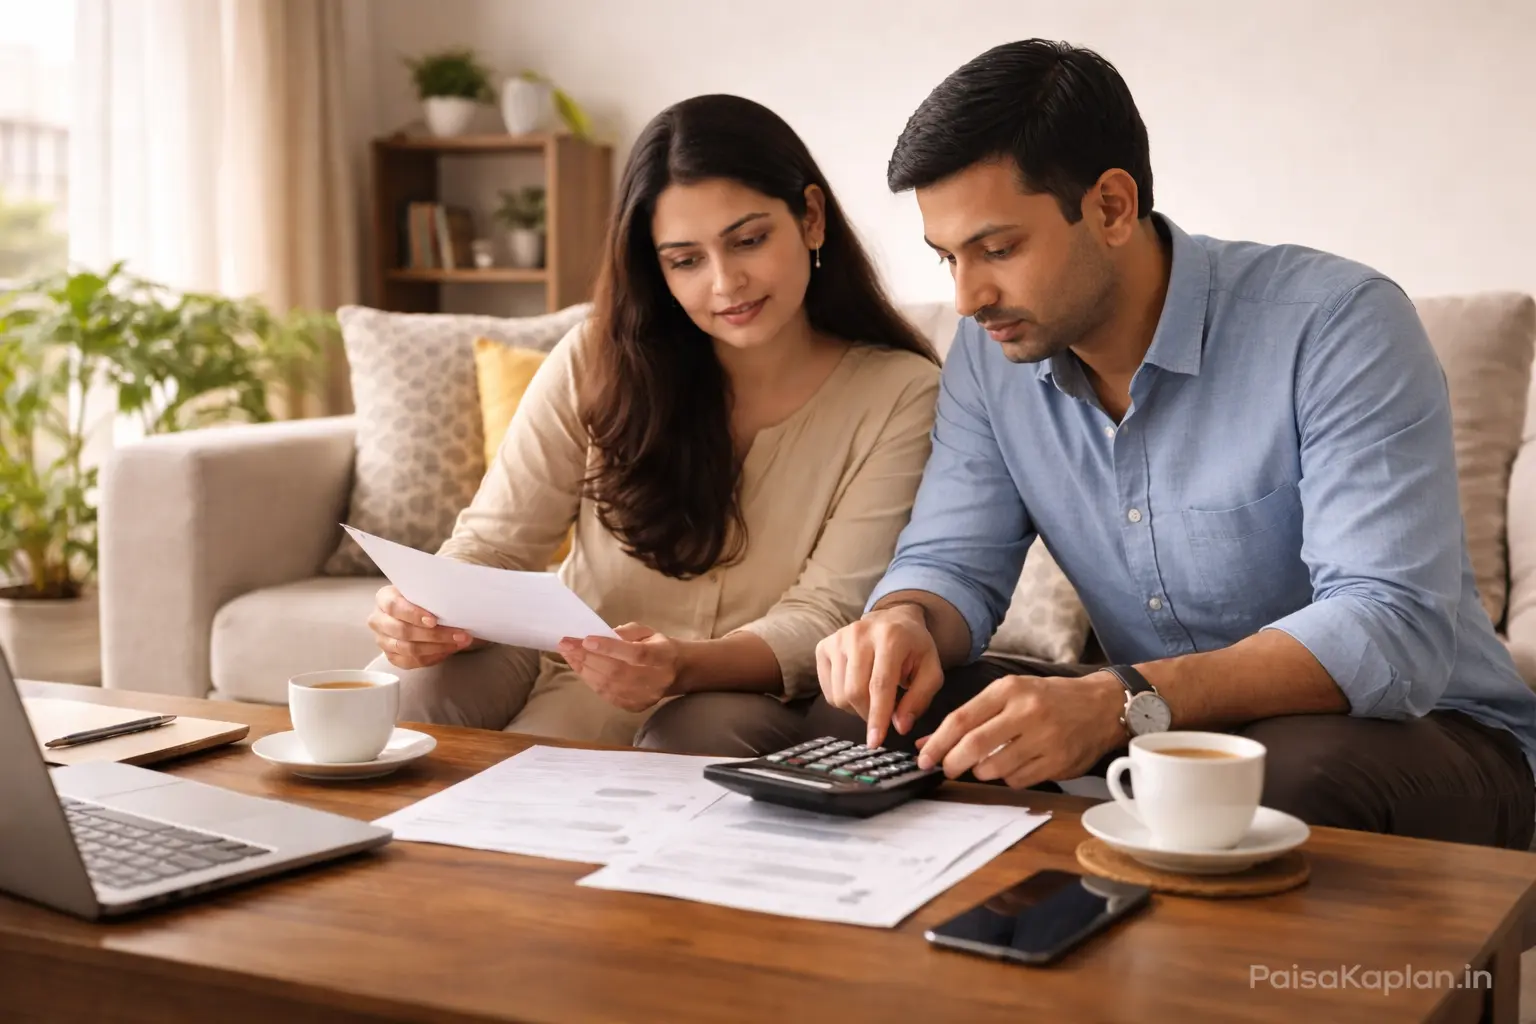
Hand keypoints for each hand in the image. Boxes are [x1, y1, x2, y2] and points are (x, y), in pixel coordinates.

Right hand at [367, 585, 472, 668]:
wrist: (418, 611)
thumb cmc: (423, 598)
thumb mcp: (424, 590)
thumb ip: (432, 594)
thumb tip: (456, 601)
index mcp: (384, 598)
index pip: (394, 606)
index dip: (414, 614)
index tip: (434, 620)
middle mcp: (378, 619)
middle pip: (403, 631)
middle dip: (434, 635)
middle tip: (459, 634)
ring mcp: (382, 640)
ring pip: (408, 649)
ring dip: (438, 647)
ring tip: (459, 643)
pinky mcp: (390, 656)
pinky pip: (410, 662)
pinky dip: (432, 657)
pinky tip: (447, 650)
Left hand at [560, 623, 680, 712]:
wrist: (677, 672)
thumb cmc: (658, 647)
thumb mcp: (647, 631)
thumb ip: (626, 632)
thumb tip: (599, 635)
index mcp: (661, 656)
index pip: (634, 654)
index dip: (610, 648)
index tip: (586, 639)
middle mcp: (653, 680)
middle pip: (615, 670)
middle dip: (586, 656)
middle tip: (565, 644)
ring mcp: (643, 696)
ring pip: (607, 684)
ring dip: (583, 668)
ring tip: (568, 654)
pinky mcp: (633, 706)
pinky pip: (605, 694)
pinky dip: (589, 679)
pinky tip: (579, 667)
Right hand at [815, 604, 943, 747]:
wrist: (893, 619)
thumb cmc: (914, 649)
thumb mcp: (931, 671)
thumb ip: (919, 699)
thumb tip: (900, 727)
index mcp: (890, 638)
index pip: (880, 685)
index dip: (877, 716)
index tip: (875, 742)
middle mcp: (859, 634)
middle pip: (855, 692)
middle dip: (868, 714)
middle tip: (882, 716)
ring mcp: (837, 639)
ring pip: (839, 695)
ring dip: (856, 708)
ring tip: (872, 697)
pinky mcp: (823, 647)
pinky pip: (828, 691)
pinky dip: (843, 700)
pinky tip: (858, 687)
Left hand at [914, 671, 1126, 788]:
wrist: (1101, 705)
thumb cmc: (1049, 698)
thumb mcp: (1010, 694)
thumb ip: (971, 716)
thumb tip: (929, 741)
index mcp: (1009, 689)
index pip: (961, 720)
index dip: (937, 743)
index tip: (924, 757)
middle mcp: (1026, 711)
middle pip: (973, 746)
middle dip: (952, 763)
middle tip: (945, 769)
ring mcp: (1044, 738)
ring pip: (994, 768)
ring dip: (981, 772)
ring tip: (986, 763)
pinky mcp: (1058, 762)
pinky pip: (1018, 780)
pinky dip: (1008, 778)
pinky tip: (1014, 765)